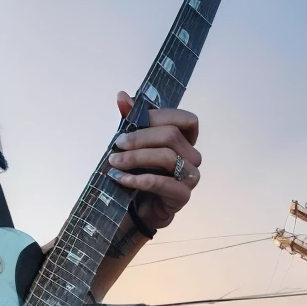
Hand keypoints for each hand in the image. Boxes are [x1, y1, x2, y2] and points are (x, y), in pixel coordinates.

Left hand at [106, 90, 200, 228]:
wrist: (138, 210)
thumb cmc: (140, 173)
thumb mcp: (133, 144)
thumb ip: (132, 120)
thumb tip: (122, 96)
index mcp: (185, 141)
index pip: (186, 120)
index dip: (159, 116)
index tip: (129, 120)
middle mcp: (192, 157)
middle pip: (171, 136)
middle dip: (140, 138)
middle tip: (116, 144)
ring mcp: (190, 177)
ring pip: (168, 157)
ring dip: (136, 157)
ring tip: (114, 162)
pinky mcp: (182, 196)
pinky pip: (162, 183)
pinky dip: (139, 179)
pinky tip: (121, 179)